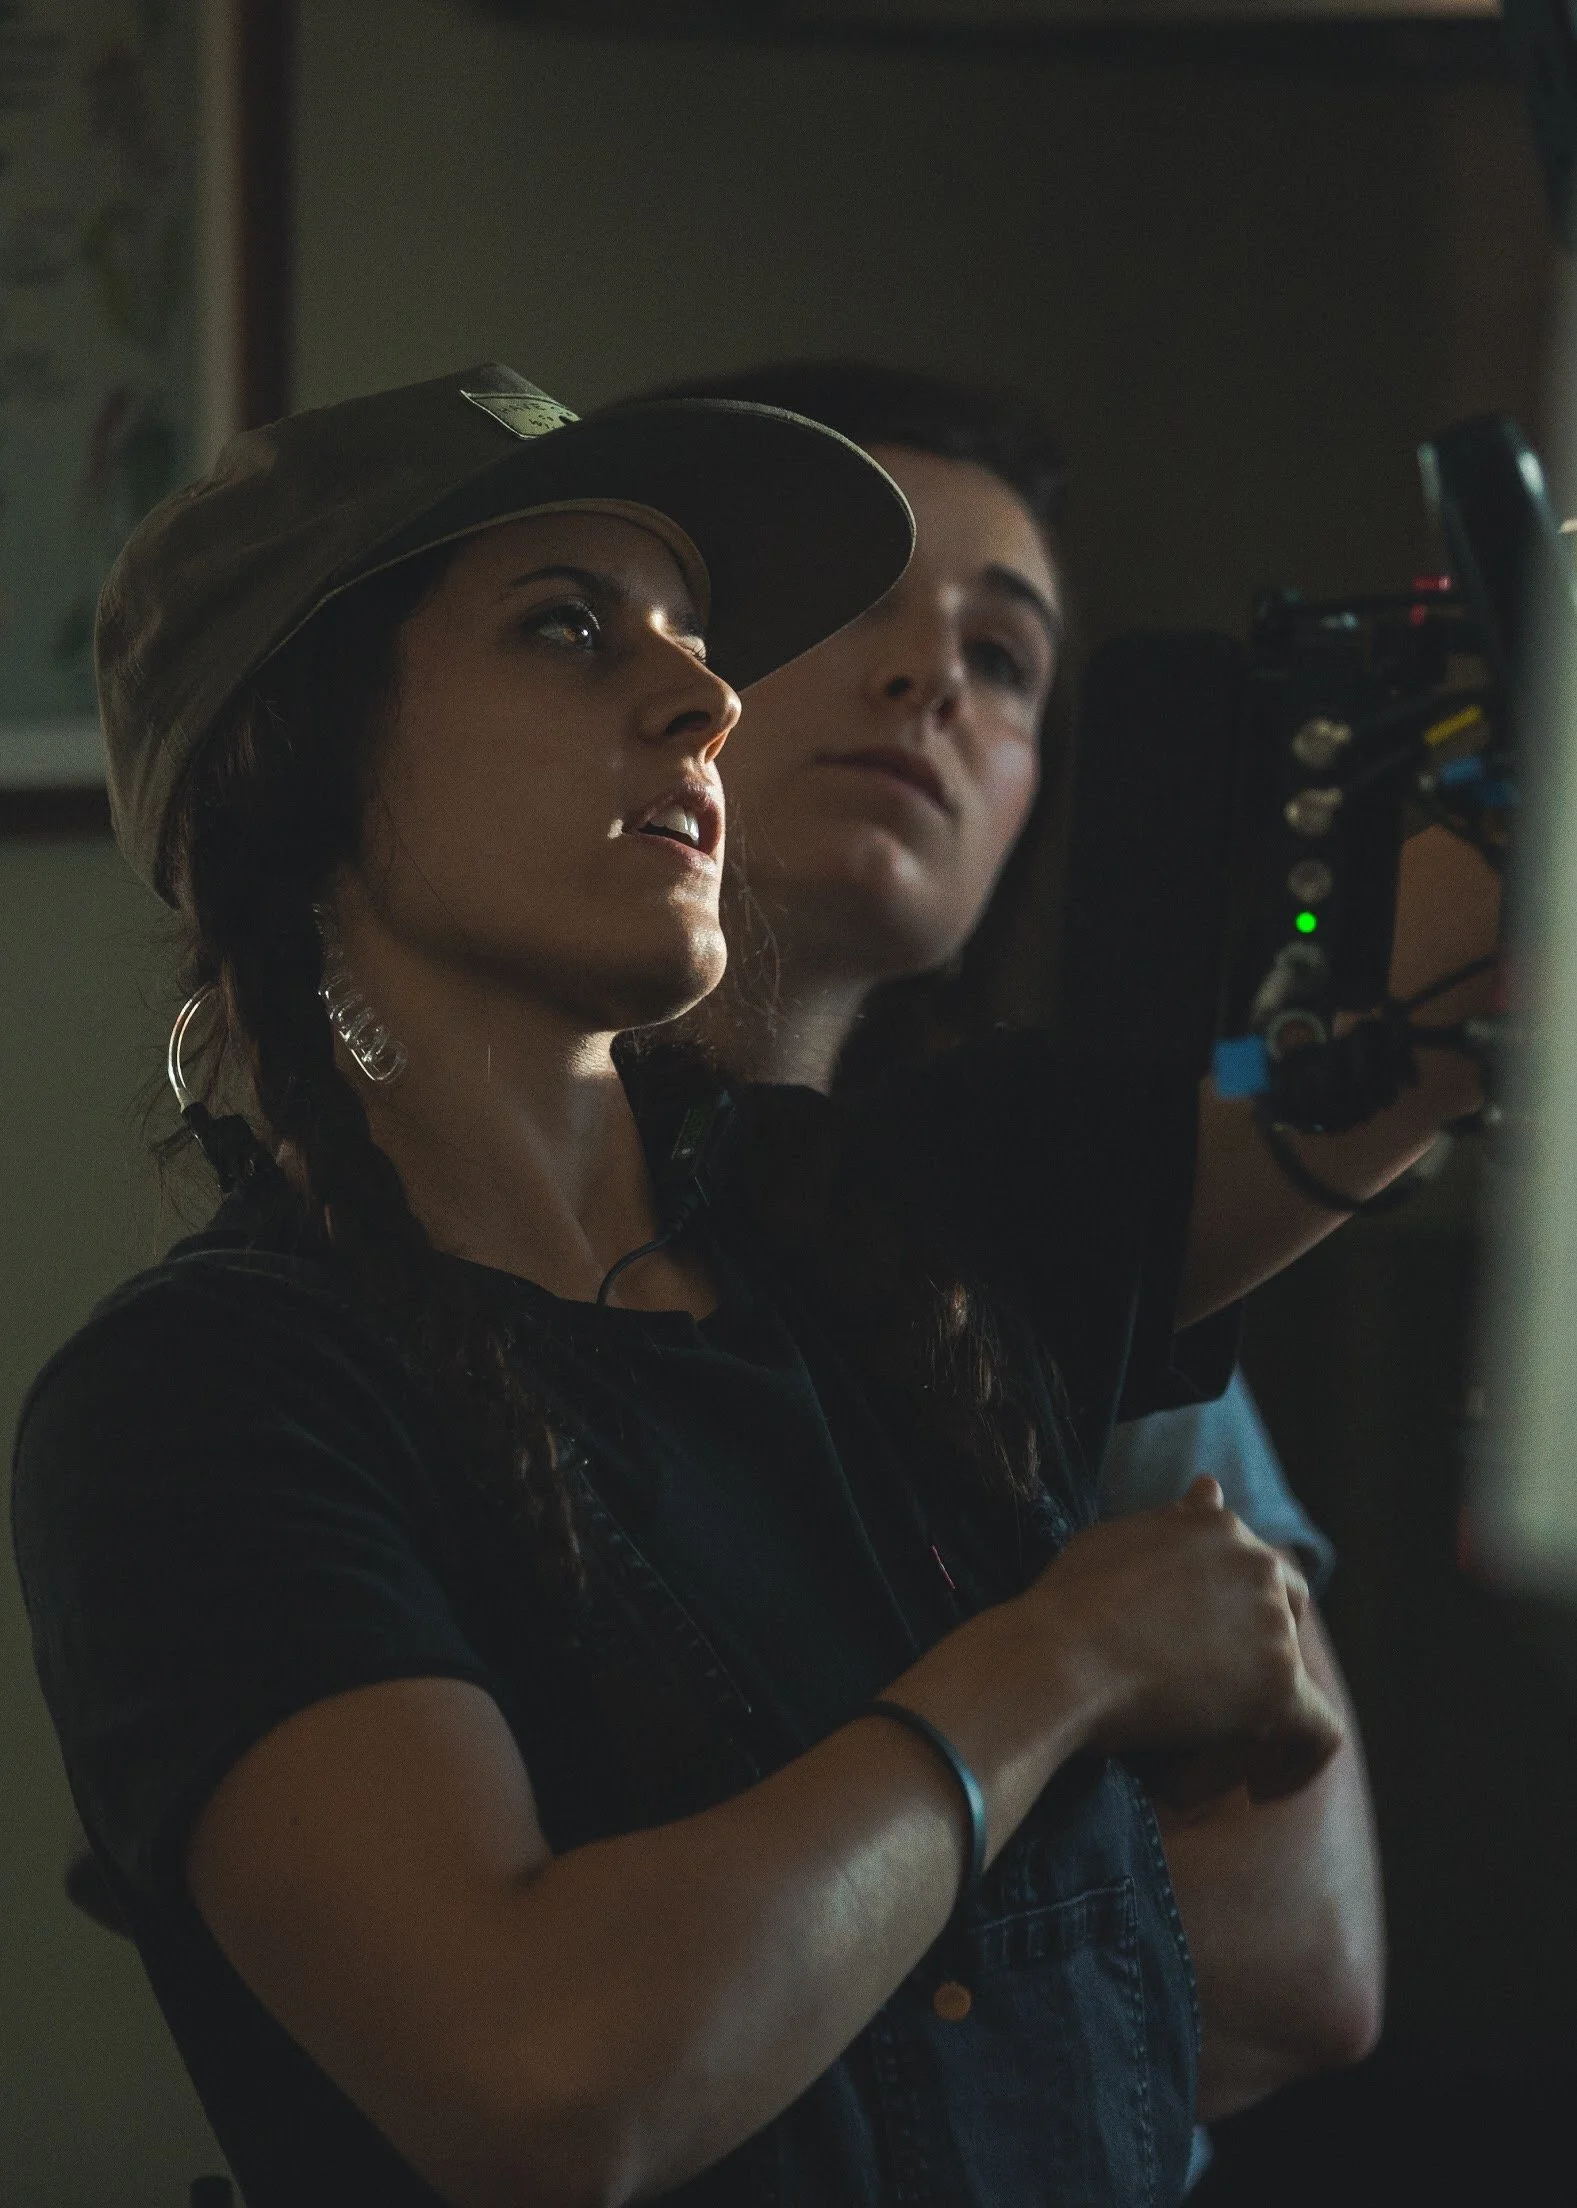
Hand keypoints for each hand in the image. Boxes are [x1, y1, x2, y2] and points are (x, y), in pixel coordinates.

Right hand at [1026, 1477, 1343, 1807]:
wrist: (1056, 1659)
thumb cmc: (1067, 1606)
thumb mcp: (1118, 1541)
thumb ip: (1176, 1524)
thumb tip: (1211, 1486)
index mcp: (1217, 1526)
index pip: (1254, 1570)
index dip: (1234, 1620)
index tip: (1206, 1659)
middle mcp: (1256, 1563)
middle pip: (1286, 1618)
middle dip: (1257, 1664)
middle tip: (1213, 1708)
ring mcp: (1272, 1623)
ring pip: (1288, 1683)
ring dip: (1248, 1722)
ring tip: (1190, 1759)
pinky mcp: (1280, 1685)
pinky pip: (1316, 1734)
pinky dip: (1292, 1765)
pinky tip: (1259, 1789)